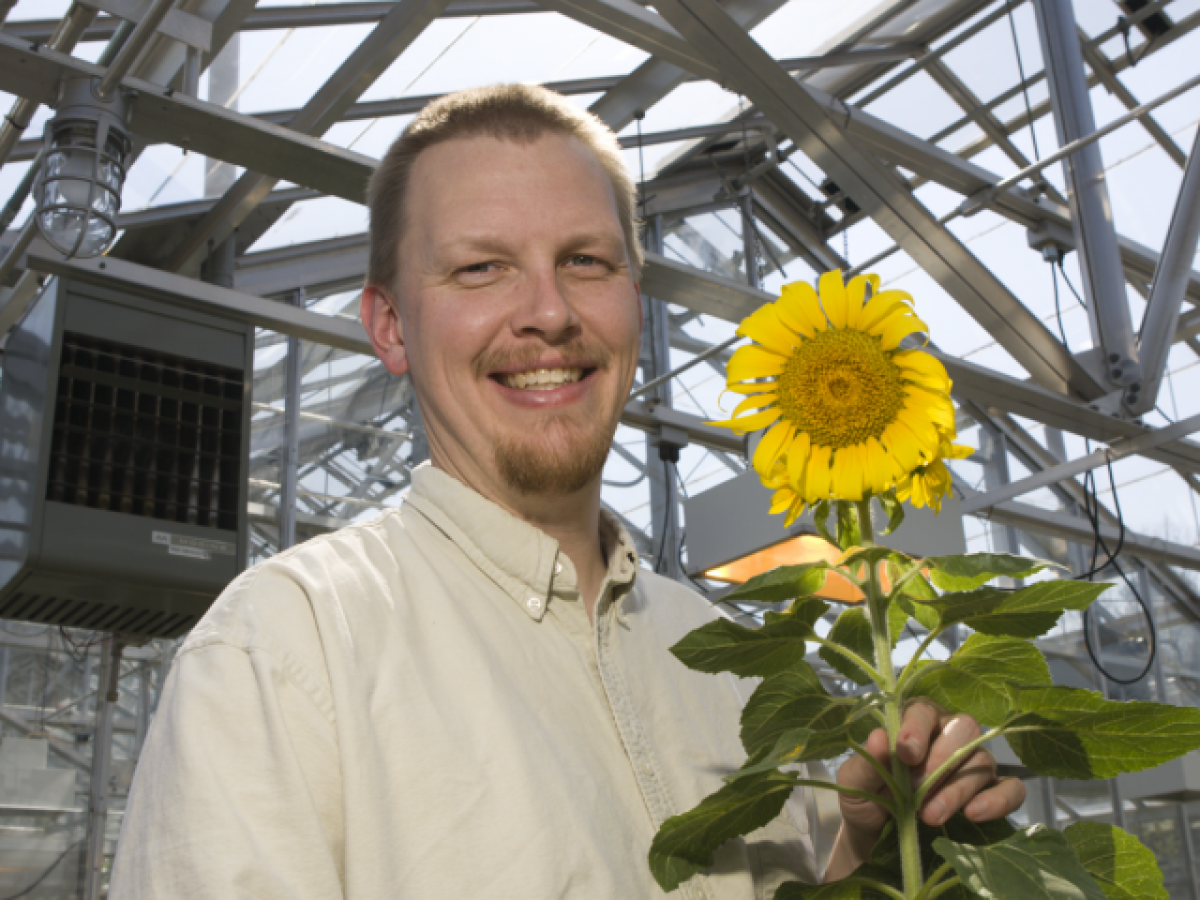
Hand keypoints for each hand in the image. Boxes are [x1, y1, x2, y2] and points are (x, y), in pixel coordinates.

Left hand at [823, 701, 1025, 879]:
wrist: (876, 840)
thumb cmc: (865, 799)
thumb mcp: (853, 783)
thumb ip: (868, 762)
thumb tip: (880, 737)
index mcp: (913, 723)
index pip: (924, 710)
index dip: (917, 728)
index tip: (906, 753)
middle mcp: (948, 737)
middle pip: (963, 728)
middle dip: (941, 759)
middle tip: (918, 790)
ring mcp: (973, 765)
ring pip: (983, 761)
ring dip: (958, 788)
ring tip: (931, 816)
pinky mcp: (992, 794)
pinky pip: (1011, 789)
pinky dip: (997, 800)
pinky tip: (973, 814)